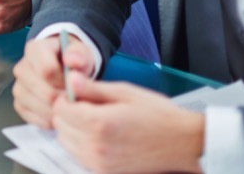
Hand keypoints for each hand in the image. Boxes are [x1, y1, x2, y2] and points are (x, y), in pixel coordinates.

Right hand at [12, 35, 93, 127]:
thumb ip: (79, 55)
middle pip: (42, 91)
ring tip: (69, 108)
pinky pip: (32, 117)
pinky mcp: (18, 103)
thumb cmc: (74, 62)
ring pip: (36, 105)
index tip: (76, 84)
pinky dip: (48, 120)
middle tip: (76, 100)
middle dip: (62, 99)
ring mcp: (18, 86)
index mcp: (34, 49)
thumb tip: (72, 60)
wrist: (66, 70)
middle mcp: (21, 67)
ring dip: (56, 111)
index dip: (65, 82)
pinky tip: (59, 115)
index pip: (47, 70)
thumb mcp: (81, 54)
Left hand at [52, 74, 204, 173]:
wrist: (183, 143)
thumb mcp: (125, 92)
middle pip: (59, 126)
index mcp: (99, 123)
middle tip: (89, 106)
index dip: (66, 97)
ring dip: (73, 130)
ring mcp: (99, 163)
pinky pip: (79, 156)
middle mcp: (95, 147)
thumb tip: (71, 79)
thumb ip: (93, 88)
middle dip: (68, 113)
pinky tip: (101, 136)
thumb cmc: (158, 115)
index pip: (59, 108)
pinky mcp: (104, 172)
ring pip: (66, 142)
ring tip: (96, 121)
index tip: (79, 94)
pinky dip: (82, 145)